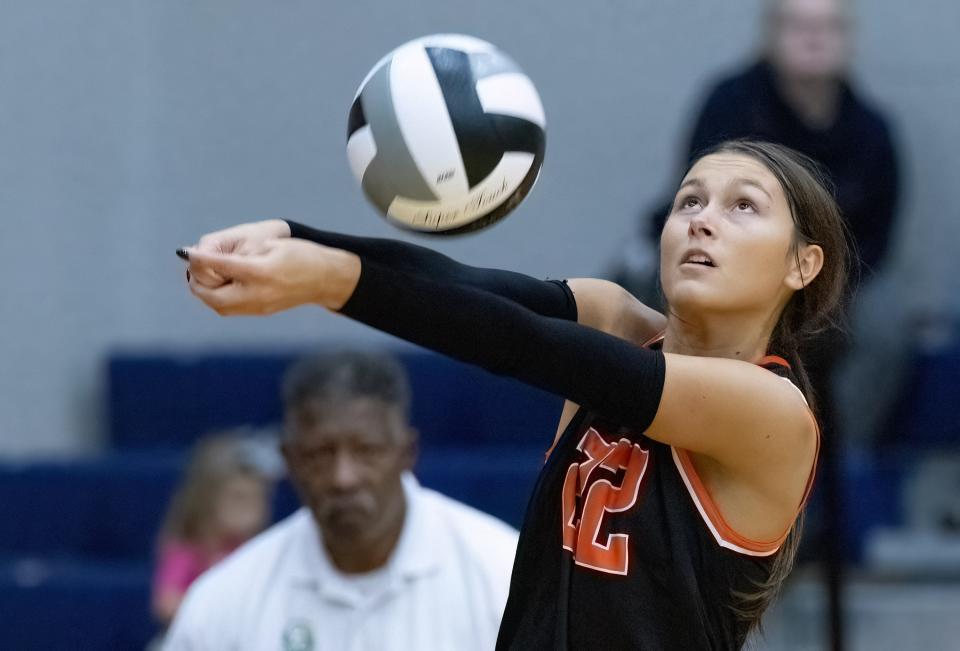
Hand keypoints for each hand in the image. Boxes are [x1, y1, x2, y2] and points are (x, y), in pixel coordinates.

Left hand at [185, 238, 360, 315]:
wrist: (325, 279)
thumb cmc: (300, 255)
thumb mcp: (271, 245)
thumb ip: (240, 253)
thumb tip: (209, 258)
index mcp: (260, 272)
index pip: (221, 266)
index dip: (200, 258)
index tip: (187, 251)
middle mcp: (256, 293)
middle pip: (212, 295)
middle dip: (198, 281)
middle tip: (193, 266)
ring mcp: (258, 306)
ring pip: (218, 305)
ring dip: (206, 291)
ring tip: (203, 275)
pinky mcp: (260, 311)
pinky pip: (229, 308)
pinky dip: (218, 297)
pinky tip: (219, 284)